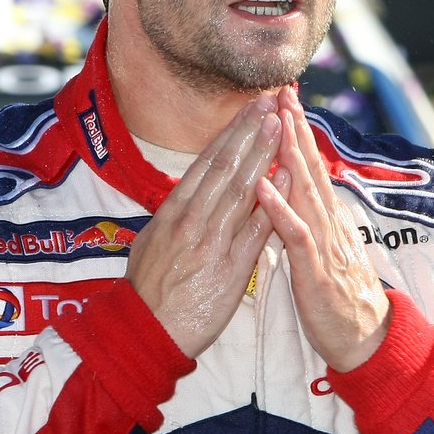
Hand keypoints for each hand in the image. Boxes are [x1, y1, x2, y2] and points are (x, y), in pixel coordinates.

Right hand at [126, 93, 280, 357]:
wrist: (146, 331)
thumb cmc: (147, 288)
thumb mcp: (151, 240)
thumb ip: (173, 212)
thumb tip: (187, 189)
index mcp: (174, 210)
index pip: (207, 162)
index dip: (231, 132)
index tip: (249, 109)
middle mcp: (194, 218)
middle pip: (226, 165)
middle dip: (250, 130)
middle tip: (269, 101)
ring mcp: (213, 240)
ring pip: (242, 188)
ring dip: (262, 153)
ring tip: (279, 125)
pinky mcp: (232, 267)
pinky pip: (257, 228)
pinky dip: (273, 200)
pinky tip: (287, 176)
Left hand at [256, 86, 390, 371]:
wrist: (360, 334)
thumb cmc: (332, 286)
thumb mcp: (319, 239)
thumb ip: (305, 209)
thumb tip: (288, 180)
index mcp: (322, 210)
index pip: (306, 161)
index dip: (294, 129)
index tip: (280, 97)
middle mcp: (325, 217)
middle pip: (308, 164)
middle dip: (293, 126)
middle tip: (281, 91)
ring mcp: (322, 239)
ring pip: (304, 188)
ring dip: (288, 153)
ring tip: (275, 121)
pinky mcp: (314, 266)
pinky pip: (295, 232)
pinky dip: (280, 208)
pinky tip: (264, 185)